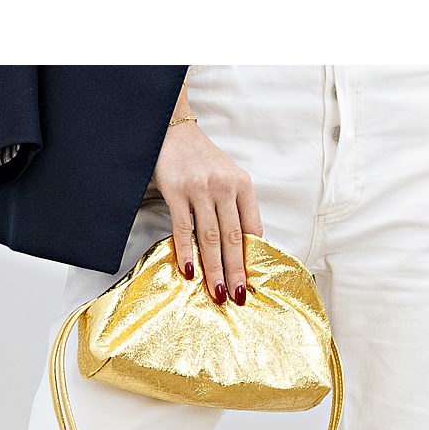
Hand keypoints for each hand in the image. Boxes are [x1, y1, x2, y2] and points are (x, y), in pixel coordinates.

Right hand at [153, 94, 262, 305]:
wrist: (175, 131)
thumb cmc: (203, 160)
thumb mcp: (229, 178)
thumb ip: (238, 208)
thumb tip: (245, 246)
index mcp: (242, 186)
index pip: (252, 229)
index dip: (253, 258)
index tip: (253, 282)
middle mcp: (224, 187)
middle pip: (233, 238)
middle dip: (237, 272)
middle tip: (239, 298)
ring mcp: (200, 189)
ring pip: (210, 237)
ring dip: (214, 269)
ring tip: (218, 293)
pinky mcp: (177, 191)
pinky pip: (182, 228)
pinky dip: (186, 251)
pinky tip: (189, 272)